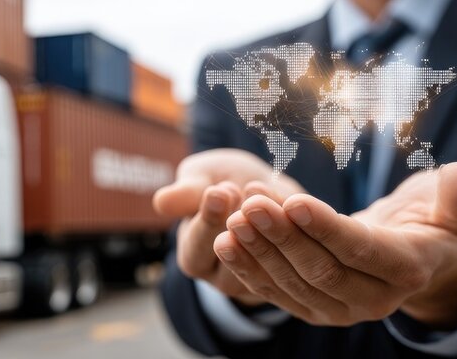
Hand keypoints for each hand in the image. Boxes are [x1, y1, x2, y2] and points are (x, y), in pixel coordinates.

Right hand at [153, 149, 303, 304]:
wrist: (260, 184)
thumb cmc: (219, 180)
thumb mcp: (199, 178)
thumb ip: (185, 193)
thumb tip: (162, 203)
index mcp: (194, 258)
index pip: (198, 247)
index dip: (210, 219)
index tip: (219, 191)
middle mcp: (225, 276)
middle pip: (233, 257)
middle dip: (240, 222)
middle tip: (243, 190)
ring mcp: (260, 278)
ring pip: (267, 258)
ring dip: (268, 223)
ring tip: (263, 189)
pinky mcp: (291, 271)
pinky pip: (294, 254)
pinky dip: (293, 226)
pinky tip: (288, 199)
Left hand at [214, 163, 456, 328]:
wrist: (424, 264)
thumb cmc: (442, 226)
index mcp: (408, 270)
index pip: (360, 249)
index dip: (325, 227)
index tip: (292, 199)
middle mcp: (374, 300)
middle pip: (319, 269)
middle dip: (281, 236)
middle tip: (251, 203)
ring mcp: (341, 310)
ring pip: (293, 282)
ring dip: (259, 250)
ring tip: (233, 217)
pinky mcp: (315, 309)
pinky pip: (277, 292)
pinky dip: (250, 268)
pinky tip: (225, 241)